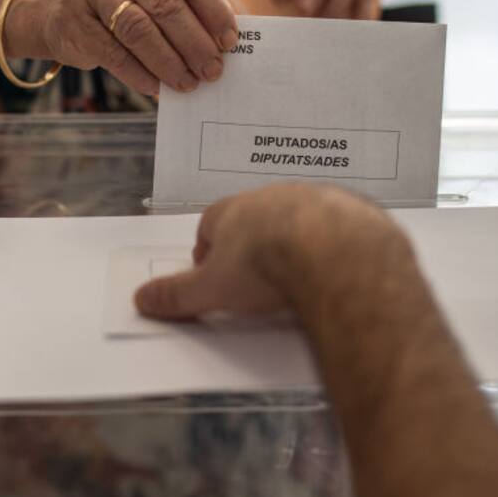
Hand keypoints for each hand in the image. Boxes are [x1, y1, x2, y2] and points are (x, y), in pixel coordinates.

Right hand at [8, 0, 237, 95]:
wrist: (58, 8)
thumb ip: (187, 2)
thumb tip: (226, 41)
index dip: (214, 11)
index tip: (230, 42)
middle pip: (165, 3)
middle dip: (195, 42)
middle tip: (213, 70)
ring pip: (138, 29)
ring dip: (169, 62)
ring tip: (188, 83)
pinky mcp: (72, 18)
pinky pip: (112, 52)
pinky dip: (139, 73)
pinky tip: (157, 87)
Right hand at [134, 184, 402, 320]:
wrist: (335, 252)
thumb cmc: (267, 264)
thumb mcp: (211, 288)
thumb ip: (177, 294)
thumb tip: (143, 299)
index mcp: (235, 209)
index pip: (212, 223)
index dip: (210, 249)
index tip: (211, 273)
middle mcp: (277, 197)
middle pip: (258, 218)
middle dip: (255, 243)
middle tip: (255, 278)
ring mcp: (318, 200)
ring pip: (302, 218)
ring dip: (298, 241)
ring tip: (297, 275)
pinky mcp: (354, 214)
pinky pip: (343, 227)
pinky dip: (336, 246)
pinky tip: (336, 271)